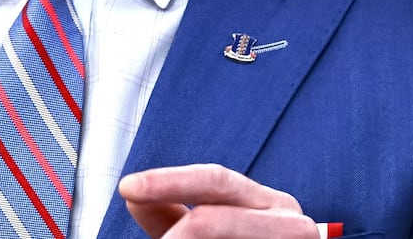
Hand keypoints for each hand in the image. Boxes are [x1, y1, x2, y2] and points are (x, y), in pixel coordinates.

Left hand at [117, 163, 318, 237]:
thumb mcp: (209, 238)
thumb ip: (173, 218)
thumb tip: (132, 196)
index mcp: (264, 203)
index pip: (213, 179)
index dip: (168, 180)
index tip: (127, 187)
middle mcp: (285, 217)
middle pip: (218, 202)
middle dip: (172, 200)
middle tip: (135, 201)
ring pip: (224, 229)